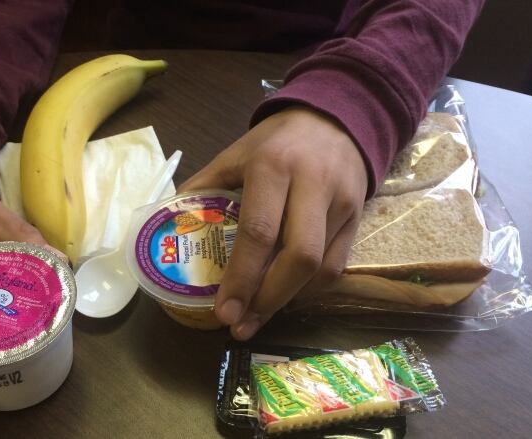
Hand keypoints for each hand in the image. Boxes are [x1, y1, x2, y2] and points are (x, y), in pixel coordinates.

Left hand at [179, 106, 367, 339]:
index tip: (224, 312)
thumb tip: (172, 228)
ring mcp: (341, 202)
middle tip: (241, 325)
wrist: (336, 118)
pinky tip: (285, 299)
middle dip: (268, 299)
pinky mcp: (359, 216)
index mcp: (272, 167)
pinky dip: (310, 290)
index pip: (259, 231)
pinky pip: (337, 265)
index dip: (242, 277)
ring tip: (258, 318)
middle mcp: (312, 185)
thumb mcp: (234, 153)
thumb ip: (204, 188)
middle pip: (299, 257)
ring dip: (288, 301)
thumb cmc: (276, 141)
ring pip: (322, 267)